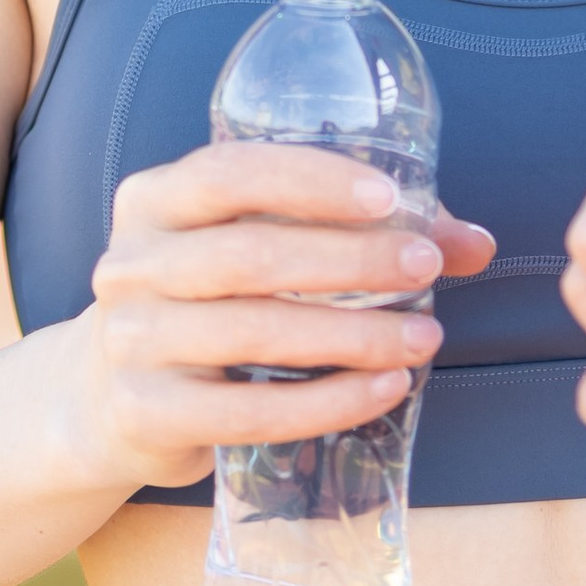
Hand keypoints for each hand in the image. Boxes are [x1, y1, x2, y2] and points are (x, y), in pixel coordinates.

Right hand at [78, 142, 496, 492]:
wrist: (110, 398)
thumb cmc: (211, 303)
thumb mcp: (260, 249)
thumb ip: (360, 233)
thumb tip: (474, 243)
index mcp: (154, 200)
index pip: (230, 173)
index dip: (312, 182)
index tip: (390, 197)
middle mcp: (130, 263)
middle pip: (252, 255)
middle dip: (352, 261)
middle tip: (428, 268)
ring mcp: (131, 340)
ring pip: (257, 331)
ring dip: (354, 335)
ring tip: (423, 337)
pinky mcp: (147, 412)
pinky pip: (251, 410)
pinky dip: (328, 402)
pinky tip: (385, 390)